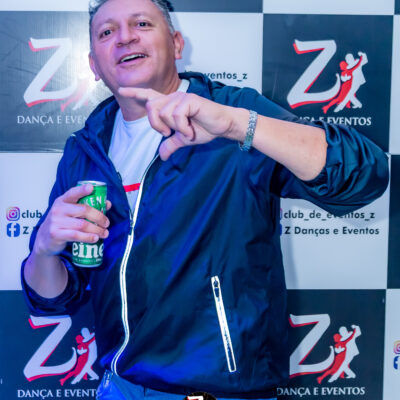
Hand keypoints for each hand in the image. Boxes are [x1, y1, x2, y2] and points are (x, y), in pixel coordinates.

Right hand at [33, 184, 110, 256]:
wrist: (45, 239)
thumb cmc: (63, 222)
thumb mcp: (71, 211)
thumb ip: (88, 206)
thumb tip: (107, 204)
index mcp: (63, 200)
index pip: (73, 193)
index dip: (82, 190)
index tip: (91, 188)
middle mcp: (58, 209)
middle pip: (84, 210)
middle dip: (99, 217)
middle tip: (107, 223)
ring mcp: (56, 222)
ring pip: (82, 224)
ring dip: (97, 229)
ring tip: (105, 233)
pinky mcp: (56, 234)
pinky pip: (76, 235)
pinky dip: (88, 237)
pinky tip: (95, 238)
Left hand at [118, 87, 239, 159]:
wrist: (223, 126)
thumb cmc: (205, 128)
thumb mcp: (184, 139)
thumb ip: (171, 144)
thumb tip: (162, 156)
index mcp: (170, 105)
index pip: (149, 96)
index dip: (135, 92)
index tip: (122, 89)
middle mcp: (173, 98)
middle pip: (150, 107)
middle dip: (156, 124)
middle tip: (168, 133)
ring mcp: (181, 98)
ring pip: (163, 113)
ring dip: (175, 128)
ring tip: (187, 131)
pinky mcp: (190, 100)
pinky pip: (176, 116)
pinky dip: (183, 128)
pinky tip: (191, 129)